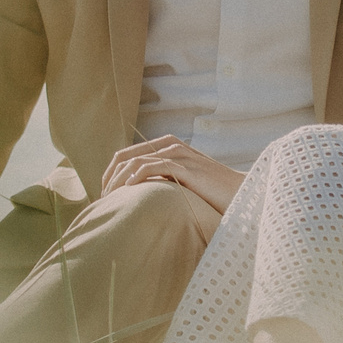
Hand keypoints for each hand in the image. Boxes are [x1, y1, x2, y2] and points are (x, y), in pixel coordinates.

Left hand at [101, 136, 244, 213]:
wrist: (239, 193)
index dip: (110, 173)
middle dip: (109, 176)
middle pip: (125, 155)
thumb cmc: (211, 193)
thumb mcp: (181, 183)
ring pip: (135, 160)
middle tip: (102, 198)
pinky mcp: (185, 166)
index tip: (104, 194)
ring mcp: (178, 153)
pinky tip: (128, 190)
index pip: (127, 155)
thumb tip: (138, 194)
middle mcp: (170, 145)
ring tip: (111, 197)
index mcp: (167, 147)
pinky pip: (152, 166)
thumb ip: (162, 180)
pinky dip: (136, 176)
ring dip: (118, 179)